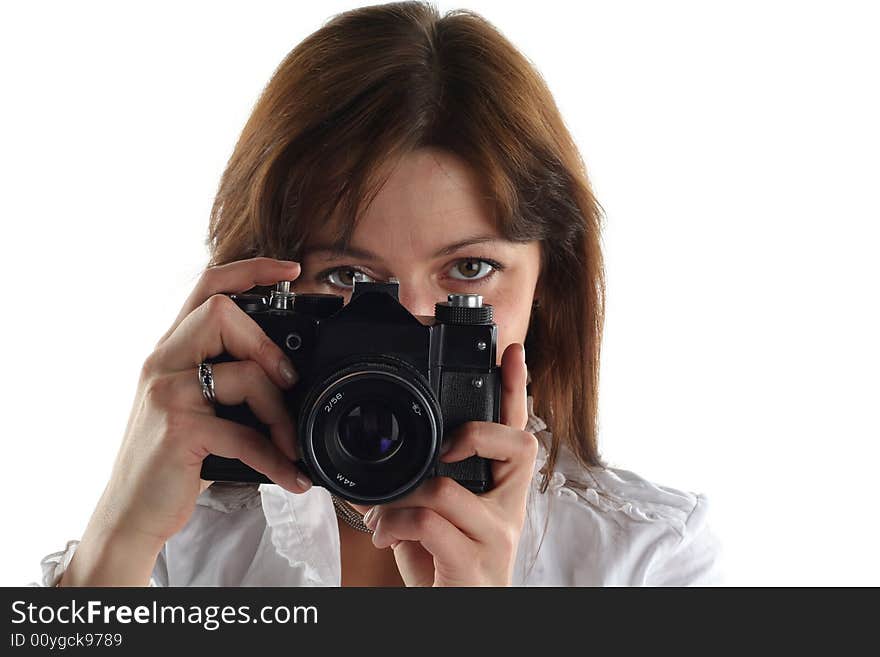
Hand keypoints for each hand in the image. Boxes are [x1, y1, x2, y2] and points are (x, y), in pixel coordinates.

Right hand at [63, 258, 310, 585]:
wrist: (130, 514)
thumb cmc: (170, 460)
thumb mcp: (192, 407)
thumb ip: (223, 380)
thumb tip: (287, 374)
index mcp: (170, 351)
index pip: (207, 288)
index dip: (250, 270)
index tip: (290, 269)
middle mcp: (162, 363)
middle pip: (222, 312)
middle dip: (267, 346)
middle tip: (287, 383)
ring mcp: (166, 394)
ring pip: (242, 372)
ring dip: (279, 411)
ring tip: (288, 442)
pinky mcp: (177, 430)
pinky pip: (244, 434)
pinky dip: (275, 458)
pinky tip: (290, 475)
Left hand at [362, 342, 537, 585]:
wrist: (457, 620)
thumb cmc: (445, 570)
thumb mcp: (437, 523)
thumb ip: (424, 489)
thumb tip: (384, 468)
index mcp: (501, 491)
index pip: (517, 431)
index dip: (516, 389)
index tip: (511, 351)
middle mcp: (509, 509)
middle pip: (518, 444)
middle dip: (476, 433)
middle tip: (446, 450)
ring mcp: (497, 535)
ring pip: (448, 488)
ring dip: (402, 501)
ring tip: (383, 518)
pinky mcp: (474, 561)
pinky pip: (429, 522)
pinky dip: (395, 525)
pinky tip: (385, 537)